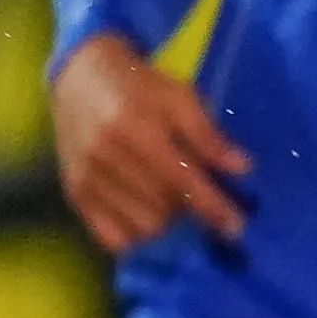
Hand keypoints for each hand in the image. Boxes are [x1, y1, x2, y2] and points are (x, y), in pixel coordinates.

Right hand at [52, 33, 251, 255]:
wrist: (80, 79)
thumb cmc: (138, 86)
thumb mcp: (178, 98)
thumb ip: (207, 135)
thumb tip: (242, 169)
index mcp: (135, 129)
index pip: (182, 181)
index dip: (212, 207)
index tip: (237, 226)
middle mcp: (105, 159)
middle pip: (162, 209)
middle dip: (191, 212)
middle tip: (202, 202)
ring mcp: (86, 180)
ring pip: (140, 227)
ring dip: (167, 225)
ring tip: (175, 206)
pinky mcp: (74, 194)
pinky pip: (111, 238)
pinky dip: (136, 237)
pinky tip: (148, 219)